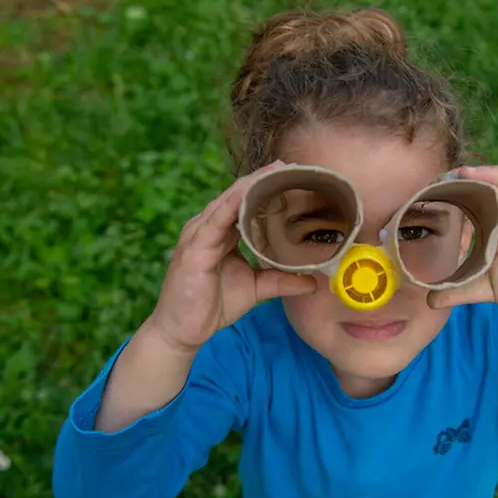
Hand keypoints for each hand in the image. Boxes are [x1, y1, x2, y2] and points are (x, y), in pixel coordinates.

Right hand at [145, 161, 316, 352]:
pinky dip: (232, 204)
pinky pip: (215, 220)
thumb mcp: (255, 288)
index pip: (245, 202)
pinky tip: (248, 193)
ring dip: (251, 185)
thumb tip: (314, 281)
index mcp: (221, 231)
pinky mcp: (194, 248)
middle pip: (237, 195)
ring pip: (227, 201)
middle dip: (262, 179)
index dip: (266, 187)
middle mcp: (208, 227)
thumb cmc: (213, 305)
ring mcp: (198, 234)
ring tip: (276, 171)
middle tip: (291, 166)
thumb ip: (282, 280)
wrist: (183, 331)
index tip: (294, 176)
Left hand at [428, 165, 497, 327]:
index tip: (435, 186)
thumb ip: (458, 290)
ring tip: (474, 173)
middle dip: (474, 177)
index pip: (479, 197)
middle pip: (496, 184)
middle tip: (450, 175)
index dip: (460, 189)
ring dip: (497, 174)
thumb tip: (429, 300)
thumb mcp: (486, 286)